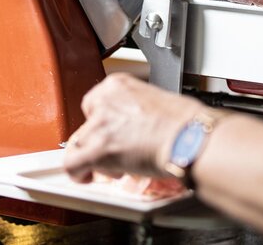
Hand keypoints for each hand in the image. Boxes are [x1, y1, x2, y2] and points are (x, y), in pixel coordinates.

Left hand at [62, 72, 207, 182]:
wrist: (189, 138)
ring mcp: (99, 126)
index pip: (94, 104)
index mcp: (117, 85)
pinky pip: (72, 164)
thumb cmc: (184, 123)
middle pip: (86, 125)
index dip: (103, 124)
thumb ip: (134, 110)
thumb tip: (131, 125)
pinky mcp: (98, 150)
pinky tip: (88, 176)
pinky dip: (77, 173)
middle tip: (118, 151)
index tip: (112, 132)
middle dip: (100, 141)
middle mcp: (104, 102)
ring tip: (116, 164)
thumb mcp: (155, 101)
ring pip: (79, 145)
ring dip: (94, 157)